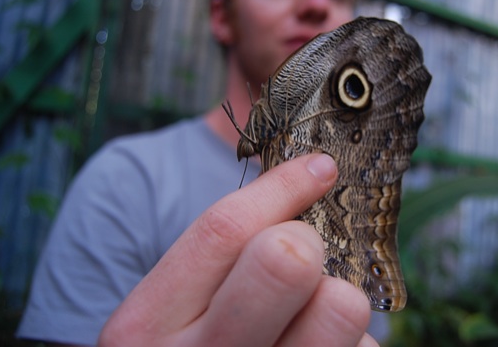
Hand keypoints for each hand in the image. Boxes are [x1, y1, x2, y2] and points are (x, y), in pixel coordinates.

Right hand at [98, 154, 377, 346]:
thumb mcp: (175, 307)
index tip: (320, 168)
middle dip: (308, 239)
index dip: (281, 187)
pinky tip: (319, 346)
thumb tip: (313, 178)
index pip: (222, 231)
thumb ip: (223, 257)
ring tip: (316, 312)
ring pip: (338, 307)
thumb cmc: (190, 346)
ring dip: (339, 296)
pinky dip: (351, 340)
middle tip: (307, 249)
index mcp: (146, 324)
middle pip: (284, 261)